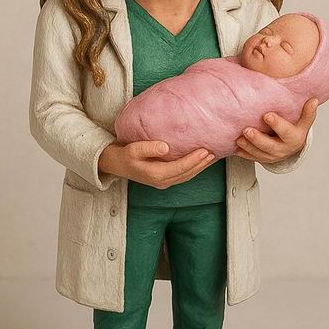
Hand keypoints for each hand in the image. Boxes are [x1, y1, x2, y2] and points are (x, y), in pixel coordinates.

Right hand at [99, 140, 215, 189]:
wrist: (115, 164)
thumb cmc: (123, 155)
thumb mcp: (133, 150)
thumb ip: (149, 148)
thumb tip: (165, 147)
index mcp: (156, 175)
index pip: (180, 168)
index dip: (194, 160)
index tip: (205, 150)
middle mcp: (162, 181)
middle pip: (187, 174)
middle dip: (201, 164)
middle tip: (214, 152)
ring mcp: (163, 182)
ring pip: (186, 176)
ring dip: (199, 167)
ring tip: (211, 156)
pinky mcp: (163, 178)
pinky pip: (182, 174)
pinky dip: (193, 168)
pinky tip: (199, 161)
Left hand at [235, 98, 318, 163]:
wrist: (290, 145)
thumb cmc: (295, 128)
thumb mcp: (303, 122)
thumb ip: (307, 112)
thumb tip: (314, 100)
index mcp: (295, 138)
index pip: (286, 132)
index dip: (277, 124)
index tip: (267, 115)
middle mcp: (284, 149)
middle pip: (270, 146)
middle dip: (258, 139)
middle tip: (246, 130)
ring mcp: (272, 156)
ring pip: (259, 154)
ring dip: (248, 147)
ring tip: (239, 139)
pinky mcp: (263, 158)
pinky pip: (252, 158)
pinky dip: (243, 153)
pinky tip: (235, 147)